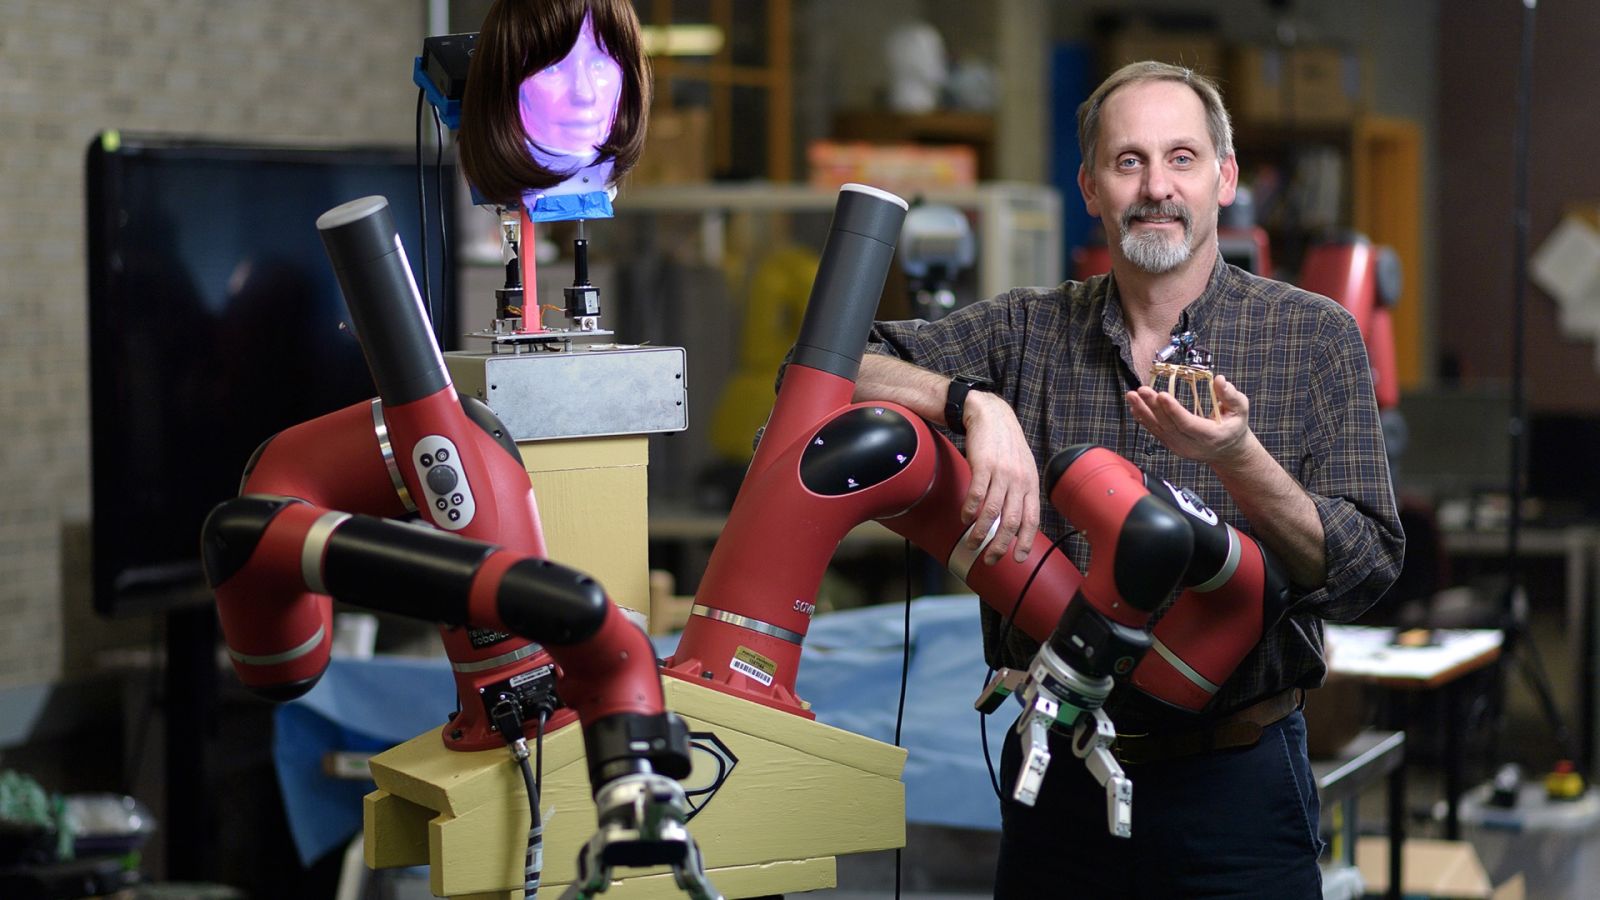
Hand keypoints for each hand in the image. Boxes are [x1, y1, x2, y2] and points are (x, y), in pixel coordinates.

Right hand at [960, 392, 1039, 563]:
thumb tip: (1017, 521)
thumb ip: (1021, 493)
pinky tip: (965, 518)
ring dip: (980, 532)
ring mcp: (1001, 474)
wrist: (992, 416)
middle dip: (1000, 545)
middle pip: (1011, 521)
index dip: (1024, 541)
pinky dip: (970, 510)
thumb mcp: (1023, 468)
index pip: (1031, 519)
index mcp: (1030, 485)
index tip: (1016, 558)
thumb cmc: (1006, 445)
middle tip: (989, 559)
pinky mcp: (983, 466)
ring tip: (972, 543)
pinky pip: (976, 494)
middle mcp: (1019, 481)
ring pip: (992, 512)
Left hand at [1125, 374, 1252, 466]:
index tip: (1161, 395)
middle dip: (1153, 407)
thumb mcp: (1240, 410)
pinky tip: (1134, 407)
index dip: (1173, 410)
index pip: (1188, 424)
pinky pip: (1155, 432)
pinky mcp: (1171, 444)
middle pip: (1169, 426)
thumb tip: (1219, 380)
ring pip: (1158, 429)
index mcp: (1210, 436)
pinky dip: (1143, 418)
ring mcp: (1179, 447)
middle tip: (1142, 390)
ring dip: (1143, 411)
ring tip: (1132, 396)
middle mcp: (1192, 444)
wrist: (1227, 451)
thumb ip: (1231, 396)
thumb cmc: (1233, 427)